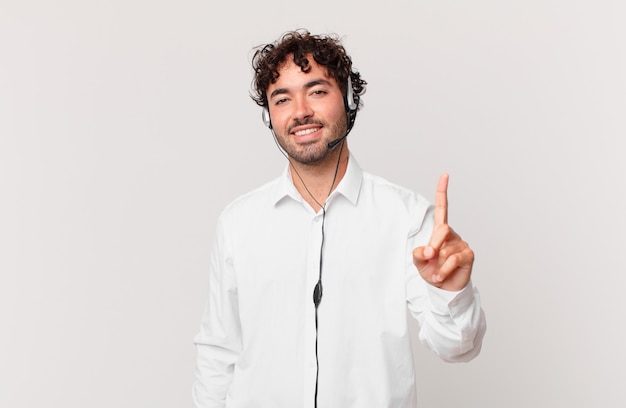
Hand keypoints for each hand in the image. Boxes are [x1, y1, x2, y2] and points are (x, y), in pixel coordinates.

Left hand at [412, 174, 473, 290]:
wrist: (444, 288)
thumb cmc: (431, 271)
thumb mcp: (419, 262)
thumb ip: (418, 254)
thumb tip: (427, 250)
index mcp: (439, 231)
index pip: (442, 208)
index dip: (442, 192)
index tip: (445, 175)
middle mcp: (451, 235)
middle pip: (442, 230)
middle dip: (433, 244)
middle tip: (429, 257)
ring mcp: (461, 244)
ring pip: (446, 249)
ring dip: (437, 264)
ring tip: (436, 272)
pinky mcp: (468, 255)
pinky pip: (453, 259)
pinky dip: (444, 270)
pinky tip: (441, 276)